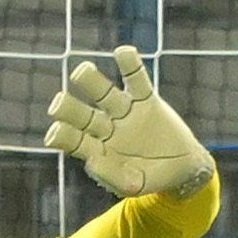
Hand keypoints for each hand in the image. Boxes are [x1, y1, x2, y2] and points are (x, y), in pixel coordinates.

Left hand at [44, 45, 214, 198]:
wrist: (183, 168)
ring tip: (80, 72)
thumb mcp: (135, 185)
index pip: (74, 140)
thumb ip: (114, 176)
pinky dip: (130, 65)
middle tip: (57, 104)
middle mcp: (106, 128)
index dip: (63, 135)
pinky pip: (137, 79)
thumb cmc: (152, 179)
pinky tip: (122, 52)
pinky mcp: (147, 99)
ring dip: (90, 81)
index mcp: (97, 150)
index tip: (54, 134)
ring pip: (104, 92)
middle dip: (69, 108)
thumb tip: (91, 160)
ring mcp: (125, 111)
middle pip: (82, 115)